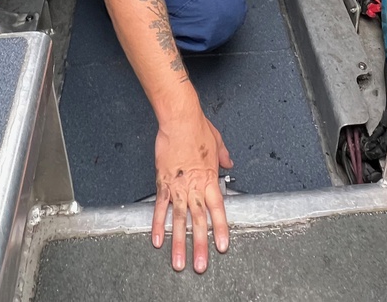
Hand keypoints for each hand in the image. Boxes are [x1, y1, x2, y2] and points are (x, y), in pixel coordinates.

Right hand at [152, 111, 233, 272]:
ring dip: (178, 243)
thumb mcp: (217, 142)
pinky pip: (160, 207)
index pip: (218, 210)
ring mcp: (177, 187)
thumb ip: (223, 156)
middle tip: (199, 265)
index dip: (220, 230)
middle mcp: (194, 187)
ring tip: (178, 261)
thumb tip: (229, 161)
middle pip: (198, 222)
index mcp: (210, 179)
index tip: (221, 247)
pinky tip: (158, 239)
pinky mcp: (162, 182)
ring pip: (179, 220)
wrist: (180, 120)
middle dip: (199, 245)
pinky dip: (158, 224)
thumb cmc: (198, 128)